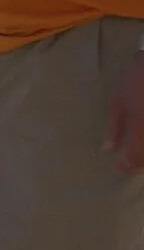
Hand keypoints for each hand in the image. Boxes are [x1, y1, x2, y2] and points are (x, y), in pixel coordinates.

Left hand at [108, 53, 143, 174]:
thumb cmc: (135, 81)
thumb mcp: (117, 103)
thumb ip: (114, 128)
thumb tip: (108, 150)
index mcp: (141, 125)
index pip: (135, 156)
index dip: (127, 166)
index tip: (120, 167)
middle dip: (140, 165)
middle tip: (129, 166)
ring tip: (138, 158)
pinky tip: (142, 145)